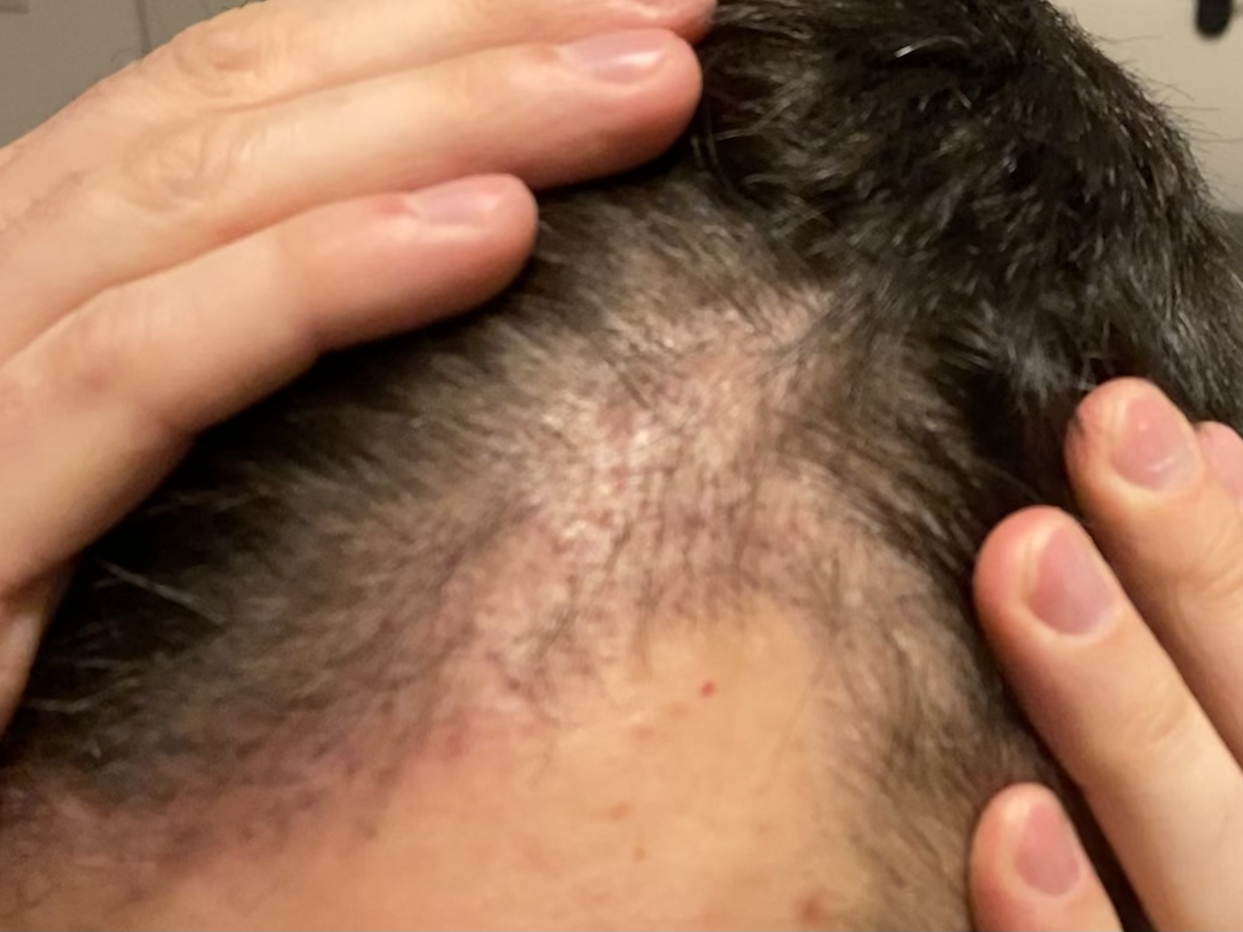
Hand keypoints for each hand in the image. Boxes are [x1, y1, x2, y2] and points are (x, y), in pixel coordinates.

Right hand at [0, 0, 709, 725]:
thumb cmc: (73, 667)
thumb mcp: (201, 478)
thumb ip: (295, 358)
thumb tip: (503, 269)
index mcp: (66, 283)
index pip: (251, 106)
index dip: (437, 39)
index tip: (620, 19)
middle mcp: (8, 301)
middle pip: (239, 114)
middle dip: (467, 46)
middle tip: (667, 18)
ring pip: (199, 202)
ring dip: (443, 125)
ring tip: (638, 92)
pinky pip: (138, 370)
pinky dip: (314, 281)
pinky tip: (487, 234)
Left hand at [970, 377, 1242, 929]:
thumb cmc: (1209, 876)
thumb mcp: (1215, 801)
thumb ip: (1215, 691)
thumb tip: (1212, 477)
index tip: (1178, 427)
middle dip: (1212, 583)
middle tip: (1108, 426)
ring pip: (1212, 870)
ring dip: (1125, 717)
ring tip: (1028, 559)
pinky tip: (1005, 827)